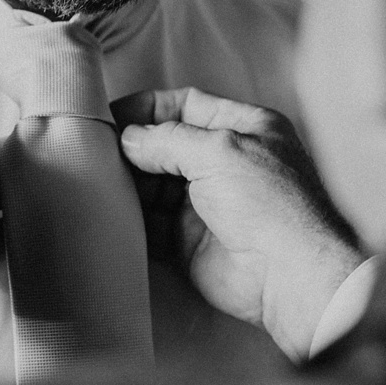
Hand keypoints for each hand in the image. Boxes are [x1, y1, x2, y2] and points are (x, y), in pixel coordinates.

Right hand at [114, 87, 364, 359]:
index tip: (110, 115)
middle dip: (132, 147)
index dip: (147, 109)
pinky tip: (107, 210)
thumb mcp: (219, 150)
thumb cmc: (269, 203)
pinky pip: (149, 223)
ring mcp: (206, 204)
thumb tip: (128, 138)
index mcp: (243, 129)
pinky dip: (129, 217)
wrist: (291, 277)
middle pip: (164, 146)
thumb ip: (166, 138)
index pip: (186, 106)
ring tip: (96, 179)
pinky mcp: (189, 242)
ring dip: (126, 182)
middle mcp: (225, 164)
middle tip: (94, 149)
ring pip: (152, 185)